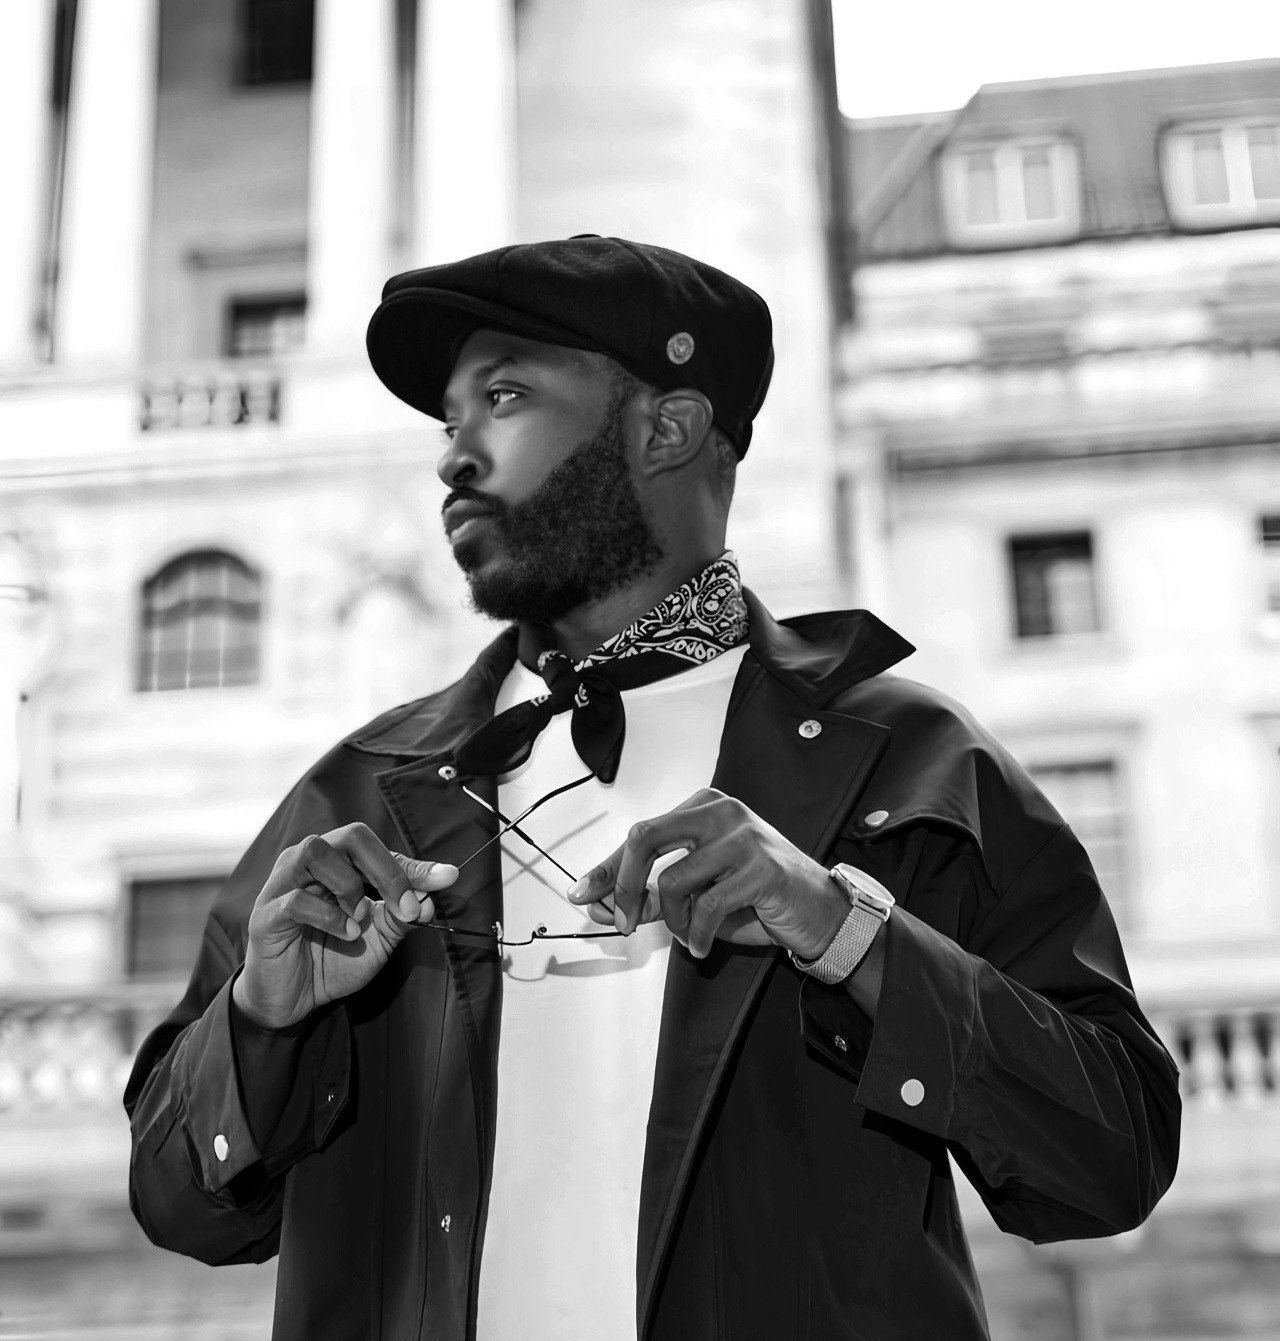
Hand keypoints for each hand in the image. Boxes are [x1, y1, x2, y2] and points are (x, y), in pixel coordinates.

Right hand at [232, 822, 457, 1029]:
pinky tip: (344, 934)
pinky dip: (329, 916)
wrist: (293, 1001)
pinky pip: (297, 900)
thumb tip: (431, 898)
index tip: (446, 879)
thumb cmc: (333, 959)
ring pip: (315, 851)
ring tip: (360, 918)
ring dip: (349, 885)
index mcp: (337, 863)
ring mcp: (282, 884)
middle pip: (351, 836)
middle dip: (387, 870)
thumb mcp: (379, 938)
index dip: (414, 865)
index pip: (379, 849)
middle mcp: (308, 863)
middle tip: (403, 906)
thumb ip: (402, 915)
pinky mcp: (266, 915)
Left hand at [567, 789, 846, 960]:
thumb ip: (653, 892)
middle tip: (622, 921)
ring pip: (672, 881)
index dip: (605, 869)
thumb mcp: (699, 892)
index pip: (640, 835)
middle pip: (645, 838)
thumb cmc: (757, 896)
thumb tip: (603, 903)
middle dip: (623, 885)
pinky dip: (697, 935)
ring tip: (688, 934)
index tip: (581, 894)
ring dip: (672, 920)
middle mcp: (720, 812)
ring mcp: (742, 836)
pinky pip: (706, 907)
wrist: (819, 911)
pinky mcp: (760, 867)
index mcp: (702, 808)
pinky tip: (703, 944)